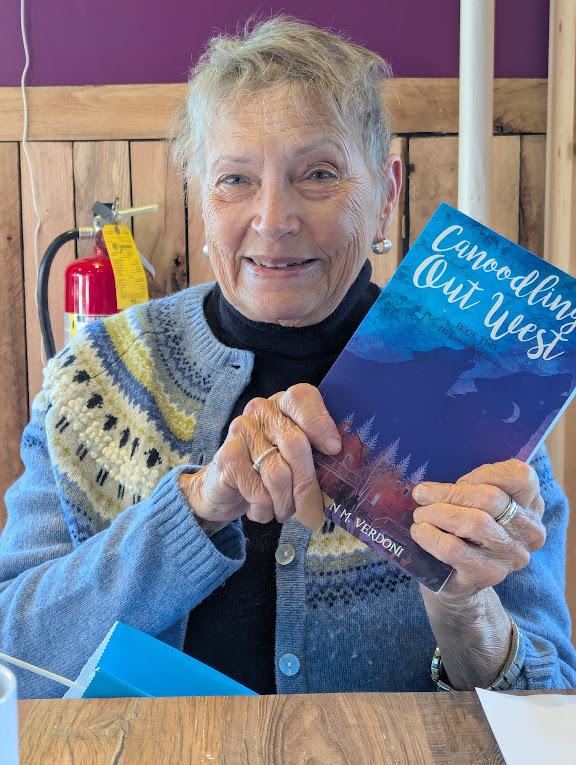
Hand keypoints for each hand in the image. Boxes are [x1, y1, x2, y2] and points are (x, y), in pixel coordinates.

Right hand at [178, 383, 340, 532]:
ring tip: (284, 511)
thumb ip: (319, 458)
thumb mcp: (299, 462)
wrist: (226, 490)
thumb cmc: (271, 474)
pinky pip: (259, 491)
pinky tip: (261, 510)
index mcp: (284, 405)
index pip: (303, 397)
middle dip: (307, 484)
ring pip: (278, 473)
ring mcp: (241, 430)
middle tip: (312, 511)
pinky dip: (265, 509)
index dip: (320, 422)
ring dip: (286, 503)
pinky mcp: (228, 456)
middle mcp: (261, 410)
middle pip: (295, 443)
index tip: (333, 449)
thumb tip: (345, 479)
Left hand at [410, 459, 545, 602]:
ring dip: (438, 513)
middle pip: (491, 498)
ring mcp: (511, 555)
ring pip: (474, 522)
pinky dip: (430, 536)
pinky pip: (454, 549)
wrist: (454, 578)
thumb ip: (466, 487)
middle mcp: (529, 531)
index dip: (486, 473)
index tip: (458, 480)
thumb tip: (430, 486)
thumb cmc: (463, 530)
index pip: (520, 476)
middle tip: (421, 495)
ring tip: (420, 514)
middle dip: (449, 493)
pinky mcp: (488, 574)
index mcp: (531, 504)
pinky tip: (419, 532)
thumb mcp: (472, 501)